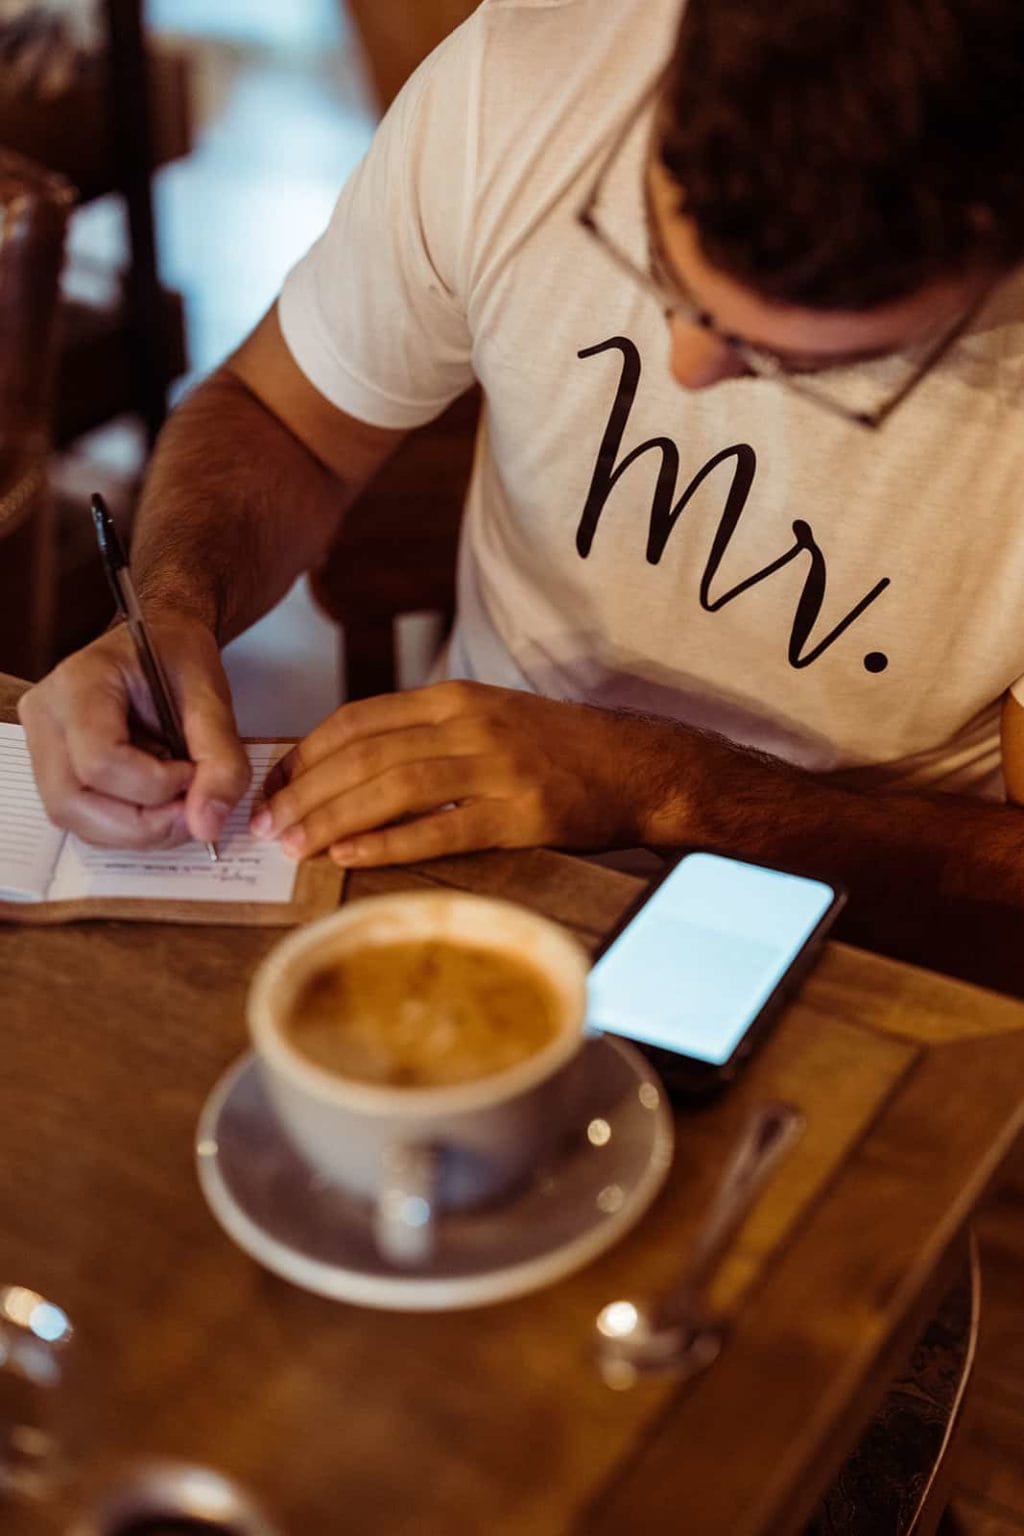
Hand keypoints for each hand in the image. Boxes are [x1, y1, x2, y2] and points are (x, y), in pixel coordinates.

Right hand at [18, 613, 250, 848]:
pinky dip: (127, 826)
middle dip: (143, 823)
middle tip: (191, 807)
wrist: (160, 642)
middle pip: (74, 802)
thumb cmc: (178, 659)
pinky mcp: (53, 769)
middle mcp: (47, 716)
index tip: (192, 772)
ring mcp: (42, 745)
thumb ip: (220, 760)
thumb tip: (208, 826)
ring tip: (177, 804)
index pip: (100, 760)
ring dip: (136, 830)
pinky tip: (157, 802)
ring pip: (74, 819)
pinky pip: (82, 819)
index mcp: (79, 683)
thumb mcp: (211, 698)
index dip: (154, 785)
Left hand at [251, 681, 684, 865]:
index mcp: (454, 698)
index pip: (358, 720)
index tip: (273, 786)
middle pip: (365, 754)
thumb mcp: (488, 721)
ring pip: (394, 787)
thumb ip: (426, 734)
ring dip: (334, 817)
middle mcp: (470, 724)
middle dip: (306, 791)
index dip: (306, 754)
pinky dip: (390, 843)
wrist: (639, 766)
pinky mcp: (522, 814)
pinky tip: (351, 856)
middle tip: (268, 826)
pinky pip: (442, 830)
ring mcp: (497, 768)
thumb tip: (349, 768)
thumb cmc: (556, 750)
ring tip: (296, 846)